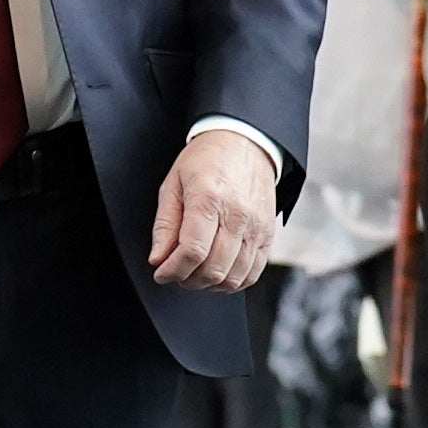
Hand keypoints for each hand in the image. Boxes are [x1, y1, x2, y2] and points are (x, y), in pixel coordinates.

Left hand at [149, 130, 277, 292]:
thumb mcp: (173, 184)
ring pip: (233, 277)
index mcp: (209, 198)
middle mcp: (238, 215)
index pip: (192, 251)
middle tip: (175, 272)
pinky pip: (253, 273)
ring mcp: (257, 227)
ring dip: (209, 284)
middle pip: (213, 268)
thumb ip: (165, 224)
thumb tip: (158, 258)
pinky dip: (232, 281)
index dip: (172, 270)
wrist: (245, 143)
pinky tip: (217, 272)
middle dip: (187, 280)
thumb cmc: (206, 160)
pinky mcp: (268, 234)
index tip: (161, 273)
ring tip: (194, 273)